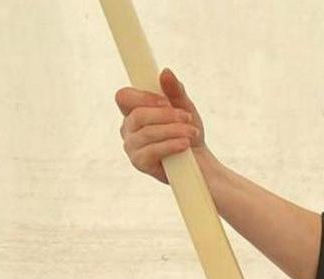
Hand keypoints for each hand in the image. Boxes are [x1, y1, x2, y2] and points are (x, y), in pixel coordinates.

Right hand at [115, 68, 205, 182]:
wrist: (199, 160)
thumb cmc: (188, 131)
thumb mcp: (184, 107)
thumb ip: (175, 90)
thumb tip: (165, 71)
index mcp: (134, 111)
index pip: (124, 97)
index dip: (143, 97)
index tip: (166, 101)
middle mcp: (128, 128)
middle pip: (138, 115)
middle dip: (166, 115)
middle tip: (187, 117)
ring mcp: (131, 146)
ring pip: (147, 133)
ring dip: (173, 130)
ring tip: (192, 132)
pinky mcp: (139, 163)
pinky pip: (152, 151)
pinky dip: (171, 145)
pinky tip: (185, 144)